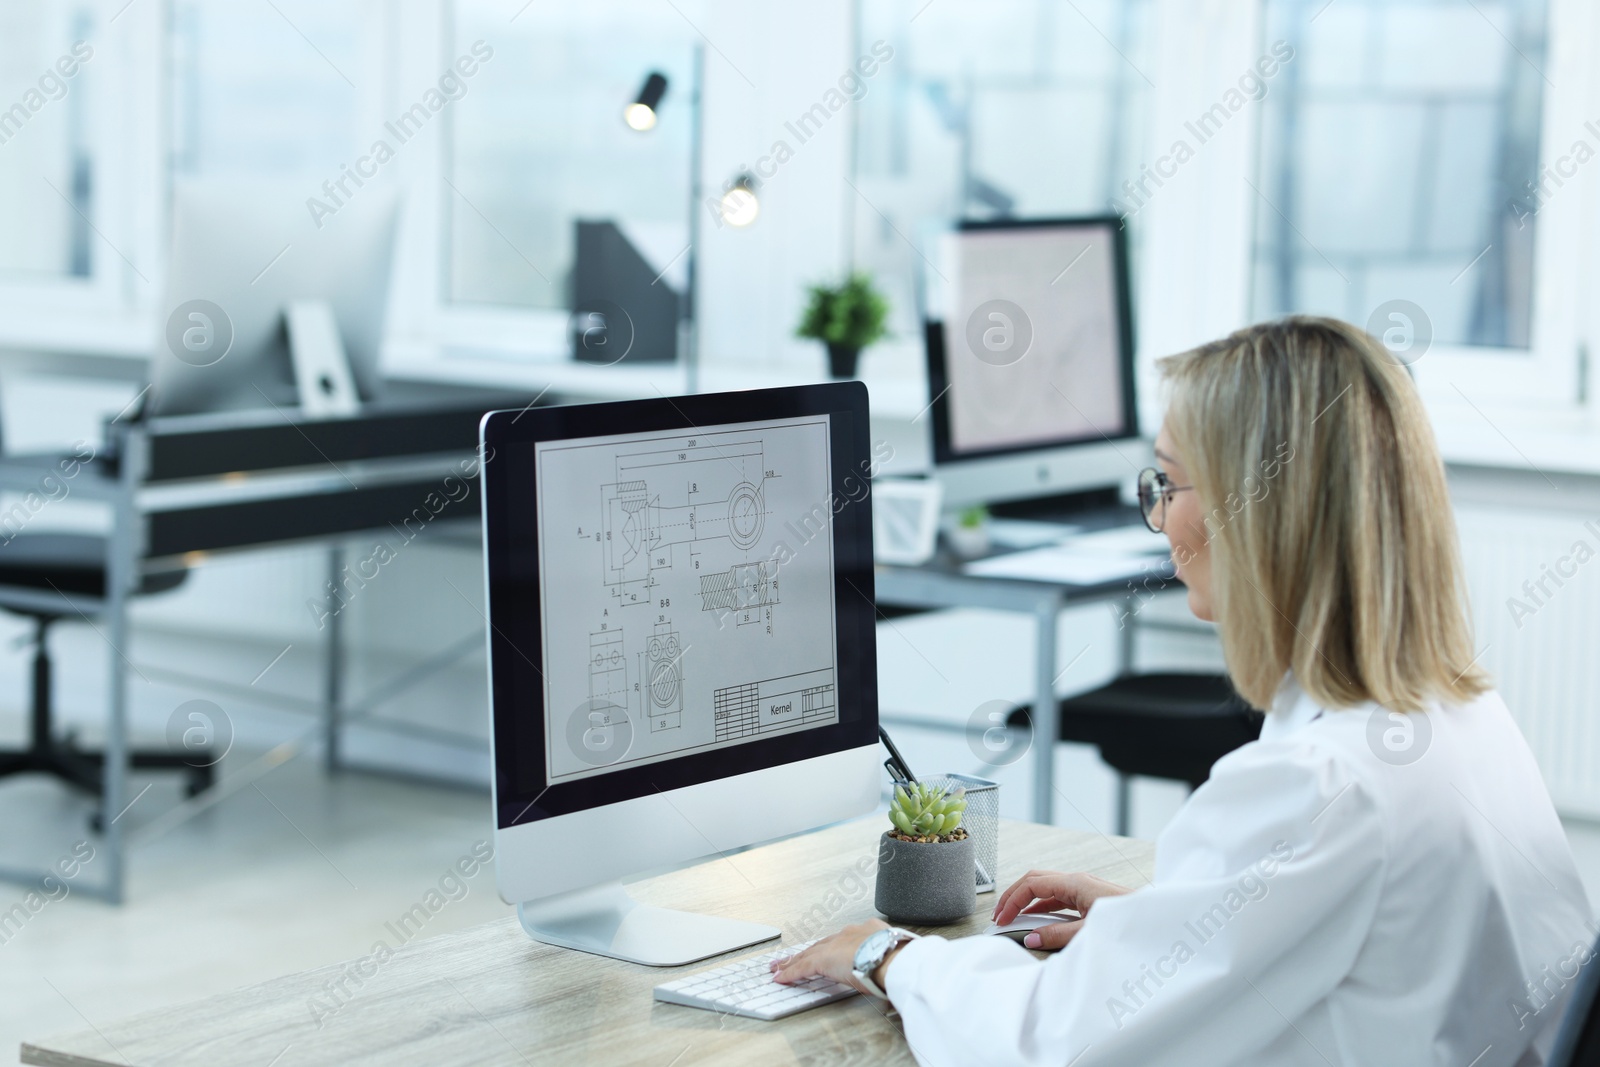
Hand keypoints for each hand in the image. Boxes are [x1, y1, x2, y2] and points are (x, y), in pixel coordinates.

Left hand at [770, 919, 889, 993]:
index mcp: (867, 931)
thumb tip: (892, 967)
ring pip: (807, 954)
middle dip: (805, 952)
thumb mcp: (896, 951)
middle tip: (791, 957)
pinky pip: (802, 968)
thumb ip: (889, 956)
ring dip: (792, 961)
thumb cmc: (900, 956)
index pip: (843, 940)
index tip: (826, 951)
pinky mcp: (823, 960)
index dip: (831, 947)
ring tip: (779, 967)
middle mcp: (848, 934)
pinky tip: (781, 978)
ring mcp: (835, 945)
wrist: (893, 956)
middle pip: (820, 945)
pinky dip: (790, 973)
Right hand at [991, 869, 1130, 949]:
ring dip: (1026, 900)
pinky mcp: (1088, 896)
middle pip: (1034, 879)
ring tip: (1013, 916)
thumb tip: (1031, 939)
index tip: (1002, 919)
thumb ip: (1057, 935)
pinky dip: (1041, 905)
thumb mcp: (1088, 932)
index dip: (1012, 901)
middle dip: (1013, 896)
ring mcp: (1082, 887)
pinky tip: (1037, 918)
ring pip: (1045, 886)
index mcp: (1074, 883)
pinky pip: (1057, 896)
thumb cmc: (1126, 920)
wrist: (1153, 919)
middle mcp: (1077, 881)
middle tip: (999, 915)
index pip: (1031, 885)